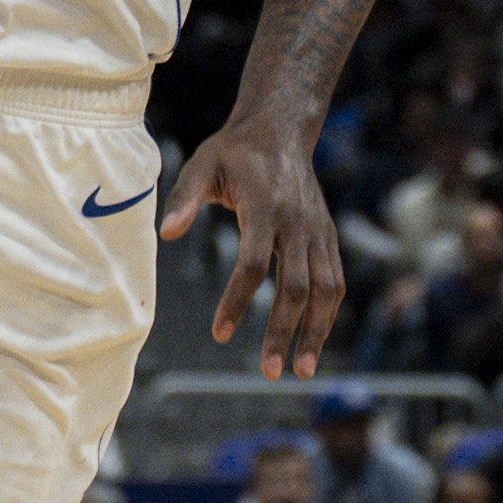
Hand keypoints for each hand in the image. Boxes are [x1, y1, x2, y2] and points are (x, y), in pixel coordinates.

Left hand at [158, 114, 343, 377]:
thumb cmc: (234, 152)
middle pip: (297, 286)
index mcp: (266, 206)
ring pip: (326, 289)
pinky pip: (334, 282)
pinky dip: (327, 314)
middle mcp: (298, 221)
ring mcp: (318, 230)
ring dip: (315, 332)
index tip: (220, 333)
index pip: (255, 263)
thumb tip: (168, 234)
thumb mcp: (201, 164)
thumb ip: (184, 198)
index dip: (238, 300)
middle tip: (268, 372)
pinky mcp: (327, 237)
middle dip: (284, 331)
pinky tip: (313, 342)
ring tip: (300, 371)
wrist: (280, 130)